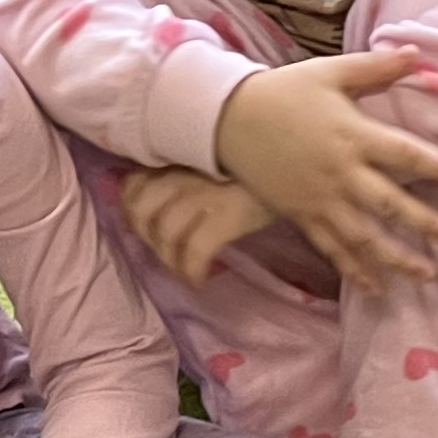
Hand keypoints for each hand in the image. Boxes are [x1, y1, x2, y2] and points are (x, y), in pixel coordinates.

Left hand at [119, 165, 278, 284]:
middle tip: (167, 253)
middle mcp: (185, 171)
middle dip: (148, 240)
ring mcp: (204, 193)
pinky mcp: (227, 216)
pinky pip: (195, 251)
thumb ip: (194, 170)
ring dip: (169, 261)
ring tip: (184, 270)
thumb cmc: (265, 164)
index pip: (133, 185)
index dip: (134, 211)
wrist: (304, 165)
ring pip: (164, 233)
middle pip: (142, 211)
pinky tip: (199, 281)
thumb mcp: (222, 159)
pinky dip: (191, 271)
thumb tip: (171, 199)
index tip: (149, 227)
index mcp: (180, 156)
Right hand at [210, 53, 437, 289]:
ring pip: (364, 236)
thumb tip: (415, 53)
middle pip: (390, 204)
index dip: (437, 166)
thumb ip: (375, 69)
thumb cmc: (284, 92)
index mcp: (353, 135)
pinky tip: (377, 289)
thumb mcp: (329, 73)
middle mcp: (341, 173)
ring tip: (428, 275)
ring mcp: (321, 199)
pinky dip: (353, 270)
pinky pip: (331, 248)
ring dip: (397, 258)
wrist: (226, 118)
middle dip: (426, 225)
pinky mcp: (302, 215)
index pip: (404, 154)